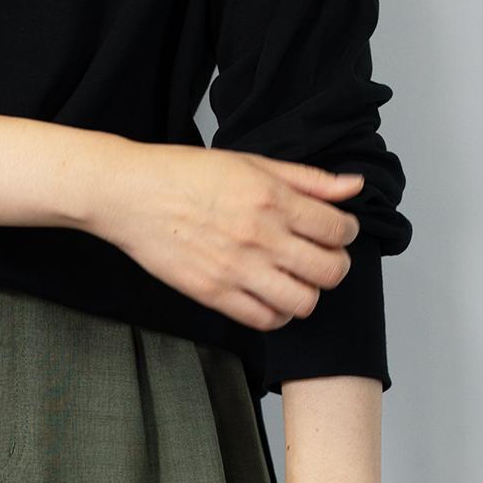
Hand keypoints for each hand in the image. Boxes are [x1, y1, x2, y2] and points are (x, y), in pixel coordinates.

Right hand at [89, 144, 364, 331]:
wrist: (129, 194)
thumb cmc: (183, 174)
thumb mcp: (250, 163)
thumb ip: (307, 179)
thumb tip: (353, 187)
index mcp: (272, 199)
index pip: (339, 229)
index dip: (346, 232)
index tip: (336, 231)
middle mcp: (260, 236)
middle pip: (330, 271)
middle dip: (334, 264)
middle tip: (319, 257)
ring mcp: (236, 269)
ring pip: (304, 302)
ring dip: (307, 292)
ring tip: (294, 279)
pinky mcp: (212, 293)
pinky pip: (265, 320)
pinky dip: (276, 313)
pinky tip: (269, 295)